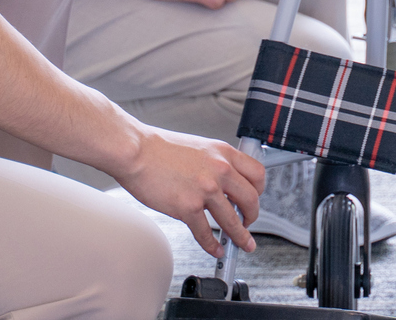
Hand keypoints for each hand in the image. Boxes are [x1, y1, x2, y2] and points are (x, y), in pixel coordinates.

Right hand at [114, 126, 265, 258]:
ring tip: (242, 244)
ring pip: (232, 221)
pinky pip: (206, 233)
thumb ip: (215, 163)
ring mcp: (205, 190)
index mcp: (224, 153)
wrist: (136, 151)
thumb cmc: (160, 149)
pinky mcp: (187, 207)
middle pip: (251, 200)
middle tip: (249, 223)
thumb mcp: (200, 147)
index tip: (255, 200)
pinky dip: (212, 245)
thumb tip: (224, 182)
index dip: (259, 191)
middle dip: (253, 216)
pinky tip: (215, 248)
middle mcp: (220, 170)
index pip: (257, 174)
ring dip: (240, 237)